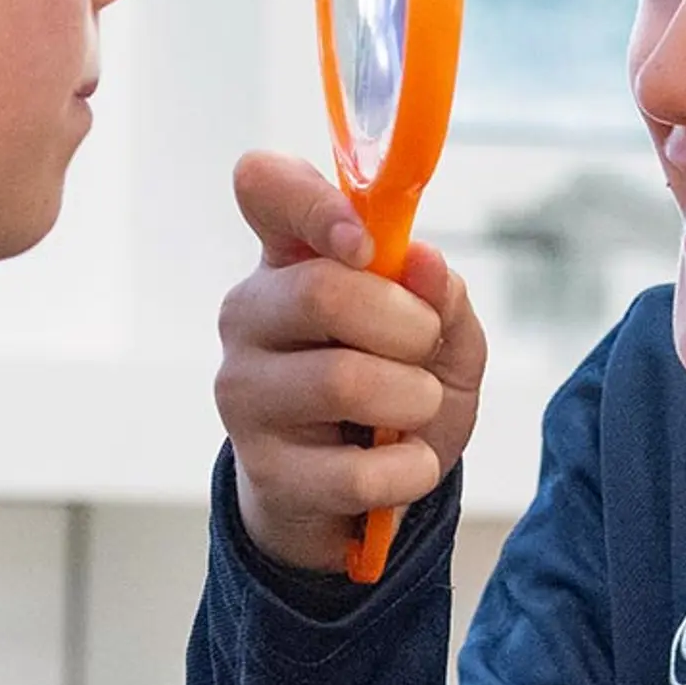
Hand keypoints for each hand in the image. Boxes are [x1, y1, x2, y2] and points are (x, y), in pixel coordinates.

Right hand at [213, 151, 487, 575]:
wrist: (357, 497)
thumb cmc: (394, 394)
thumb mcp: (439, 338)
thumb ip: (440, 296)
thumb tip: (424, 263)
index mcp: (291, 258)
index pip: (263, 187)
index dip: (314, 202)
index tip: (367, 245)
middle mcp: (250, 314)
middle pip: (323, 291)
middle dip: (408, 327)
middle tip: (424, 350)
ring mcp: (245, 392)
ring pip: (344, 380)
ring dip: (415, 400)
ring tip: (415, 410)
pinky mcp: (264, 469)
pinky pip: (356, 469)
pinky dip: (409, 468)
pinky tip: (404, 464)